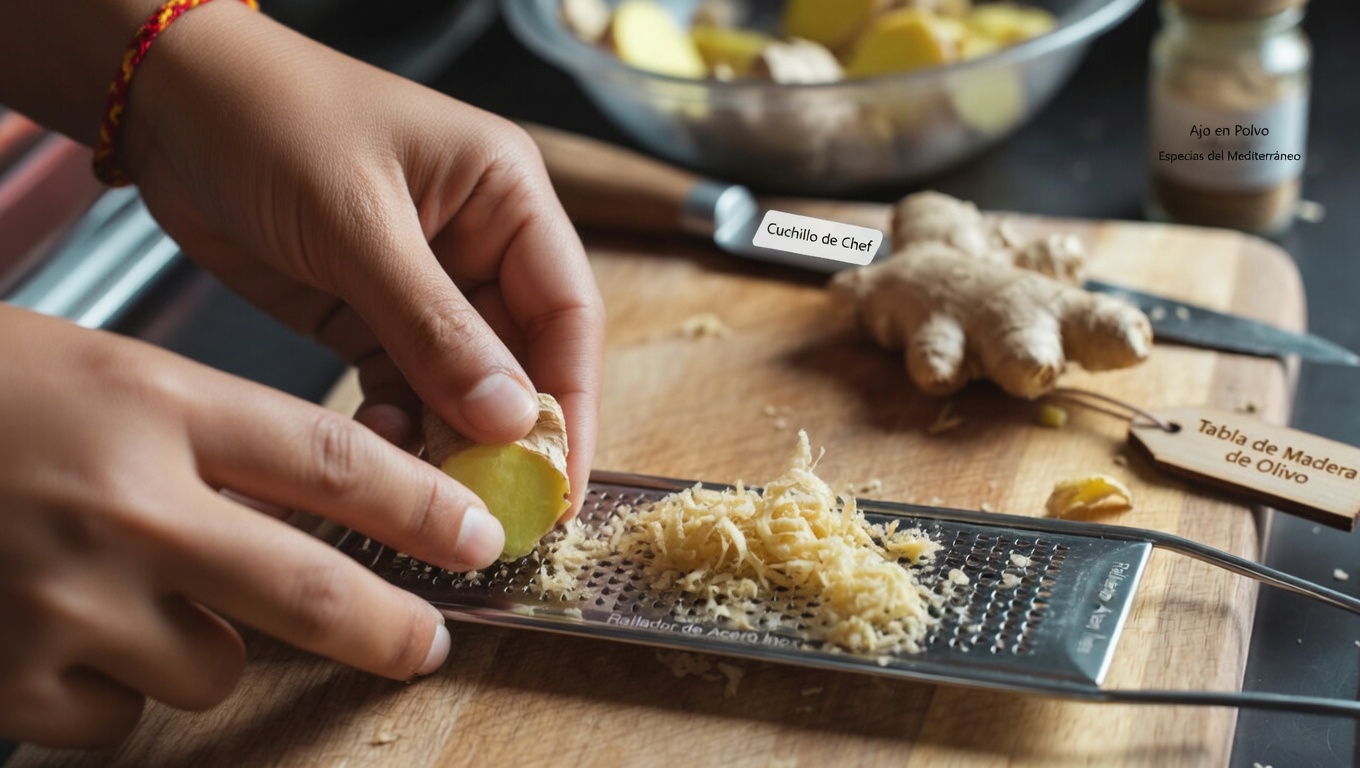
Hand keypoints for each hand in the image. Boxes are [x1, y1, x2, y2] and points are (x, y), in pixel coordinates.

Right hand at [0, 306, 503, 747]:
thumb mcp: (109, 377)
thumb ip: (213, 443)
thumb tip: (330, 516)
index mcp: (154, 404)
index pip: (329, 461)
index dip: (421, 507)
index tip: (479, 539)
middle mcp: (121, 503)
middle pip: (305, 588)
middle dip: (387, 627)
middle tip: (424, 644)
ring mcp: (62, 597)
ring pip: (210, 668)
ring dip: (201, 645)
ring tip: (129, 591)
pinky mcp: (12, 676)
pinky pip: (117, 716)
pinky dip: (110, 688)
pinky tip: (58, 630)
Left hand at [120, 2, 604, 513]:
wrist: (163, 100)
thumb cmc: (270, 122)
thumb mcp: (359, 224)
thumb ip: (435, 327)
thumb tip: (512, 421)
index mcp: (506, 197)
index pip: (567, 312)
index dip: (573, 402)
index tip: (563, 482)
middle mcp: (479, 243)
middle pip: (522, 357)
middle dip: (511, 436)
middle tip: (500, 512)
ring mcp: (424, 284)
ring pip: (462, 384)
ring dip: (451, 439)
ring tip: (429, 492)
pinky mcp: (367, 314)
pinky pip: (402, 386)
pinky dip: (397, 425)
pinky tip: (380, 450)